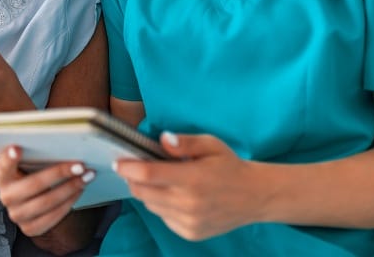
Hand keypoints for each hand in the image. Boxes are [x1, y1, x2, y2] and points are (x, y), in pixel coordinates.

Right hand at [0, 145, 94, 237]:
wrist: (32, 201)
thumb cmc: (31, 174)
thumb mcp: (28, 164)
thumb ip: (35, 155)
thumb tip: (60, 143)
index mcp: (2, 176)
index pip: (3, 166)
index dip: (9, 158)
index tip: (17, 148)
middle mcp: (6, 196)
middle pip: (34, 184)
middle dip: (59, 173)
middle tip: (80, 165)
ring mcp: (17, 214)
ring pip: (47, 202)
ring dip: (70, 188)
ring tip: (86, 177)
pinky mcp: (29, 228)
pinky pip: (53, 216)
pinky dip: (69, 202)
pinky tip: (79, 190)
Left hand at [113, 132, 257, 240]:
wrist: (254, 196)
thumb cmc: (229, 166)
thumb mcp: (211, 144)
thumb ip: (184, 142)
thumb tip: (162, 140)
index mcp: (193, 178)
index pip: (148, 174)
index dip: (128, 168)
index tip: (118, 162)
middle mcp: (189, 203)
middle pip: (143, 192)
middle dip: (133, 179)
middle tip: (135, 168)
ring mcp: (189, 221)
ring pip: (150, 206)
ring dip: (148, 193)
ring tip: (160, 181)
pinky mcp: (190, 233)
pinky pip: (163, 218)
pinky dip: (162, 206)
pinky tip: (175, 196)